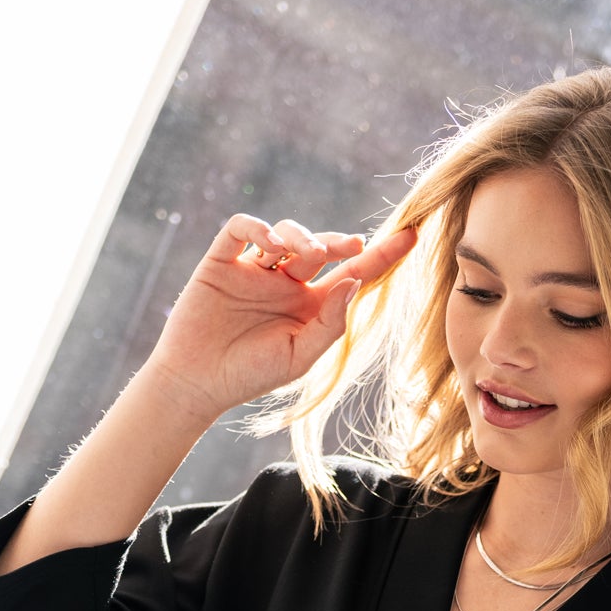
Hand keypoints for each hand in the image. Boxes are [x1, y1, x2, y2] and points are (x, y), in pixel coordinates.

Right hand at [143, 211, 417, 423]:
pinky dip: (258, 228)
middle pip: (320, 247)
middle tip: (351, 246)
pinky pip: (240, 229)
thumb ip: (330, 322)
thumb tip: (354, 281)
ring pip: (286, 233)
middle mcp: (286, 282)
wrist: (198, 382)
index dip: (382, 255)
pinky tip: (270, 245)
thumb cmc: (252, 375)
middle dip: (337, 241)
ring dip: (301, 235)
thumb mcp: (300, 356)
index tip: (412, 236)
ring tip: (304, 253)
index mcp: (311, 305)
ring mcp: (255, 269)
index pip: (352, 273)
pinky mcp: (222, 260)